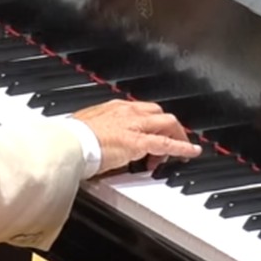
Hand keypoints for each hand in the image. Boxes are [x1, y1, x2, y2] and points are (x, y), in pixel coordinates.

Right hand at [73, 100, 200, 172]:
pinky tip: (192, 152)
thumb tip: (97, 144)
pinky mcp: (139, 141)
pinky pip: (167, 143)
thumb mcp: (86, 130)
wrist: (68, 144)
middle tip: (169, 144)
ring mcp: (134, 125)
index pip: (140, 110)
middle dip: (168, 127)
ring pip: (167, 123)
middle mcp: (127, 112)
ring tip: (180, 151)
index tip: (150, 134)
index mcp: (113, 108)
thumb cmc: (71, 140)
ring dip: (176, 136)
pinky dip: (182, 147)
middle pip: (158, 113)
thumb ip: (98, 133)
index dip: (150, 122)